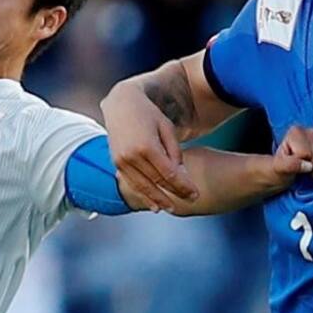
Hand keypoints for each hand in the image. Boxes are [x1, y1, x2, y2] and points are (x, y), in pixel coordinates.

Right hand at [102, 82, 198, 210]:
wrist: (121, 104)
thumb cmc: (148, 113)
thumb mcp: (166, 128)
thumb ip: (174, 151)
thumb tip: (181, 175)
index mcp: (147, 146)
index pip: (169, 173)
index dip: (184, 186)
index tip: (195, 194)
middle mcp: (132, 156)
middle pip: (157, 182)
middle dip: (175, 194)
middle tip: (191, 201)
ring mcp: (122, 160)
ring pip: (143, 187)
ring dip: (158, 199)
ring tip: (171, 208)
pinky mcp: (117, 163)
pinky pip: (132, 184)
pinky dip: (143, 195)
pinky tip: (154, 204)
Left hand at [276, 125, 312, 178]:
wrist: (286, 170)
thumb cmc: (280, 168)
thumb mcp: (278, 167)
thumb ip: (290, 165)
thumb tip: (309, 166)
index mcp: (296, 132)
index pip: (306, 154)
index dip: (300, 164)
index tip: (293, 165)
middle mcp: (312, 131)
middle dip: (311, 170)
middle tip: (302, 169)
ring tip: (310, 169)